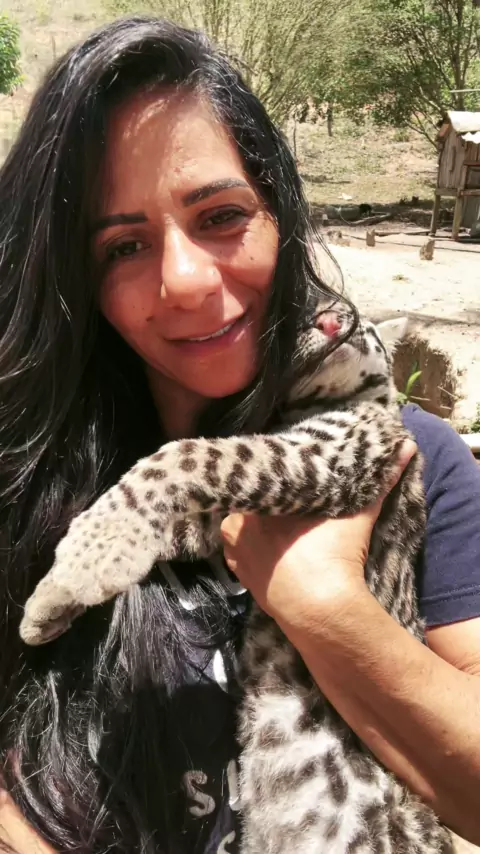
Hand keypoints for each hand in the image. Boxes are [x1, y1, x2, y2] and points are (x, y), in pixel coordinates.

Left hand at [220, 440, 416, 634]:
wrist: (322, 607)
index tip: (293, 475)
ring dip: (257, 527)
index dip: (279, 476)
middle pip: (251, 504)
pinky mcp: (239, 577)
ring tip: (279, 525)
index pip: (263, 478)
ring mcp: (234, 551)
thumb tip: (407, 447)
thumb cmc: (333, 553)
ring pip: (242, 529)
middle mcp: (238, 522)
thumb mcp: (358, 513)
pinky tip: (270, 549)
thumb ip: (379, 480)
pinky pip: (240, 556)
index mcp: (258, 500)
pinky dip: (253, 552)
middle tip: (290, 503)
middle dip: (268, 502)